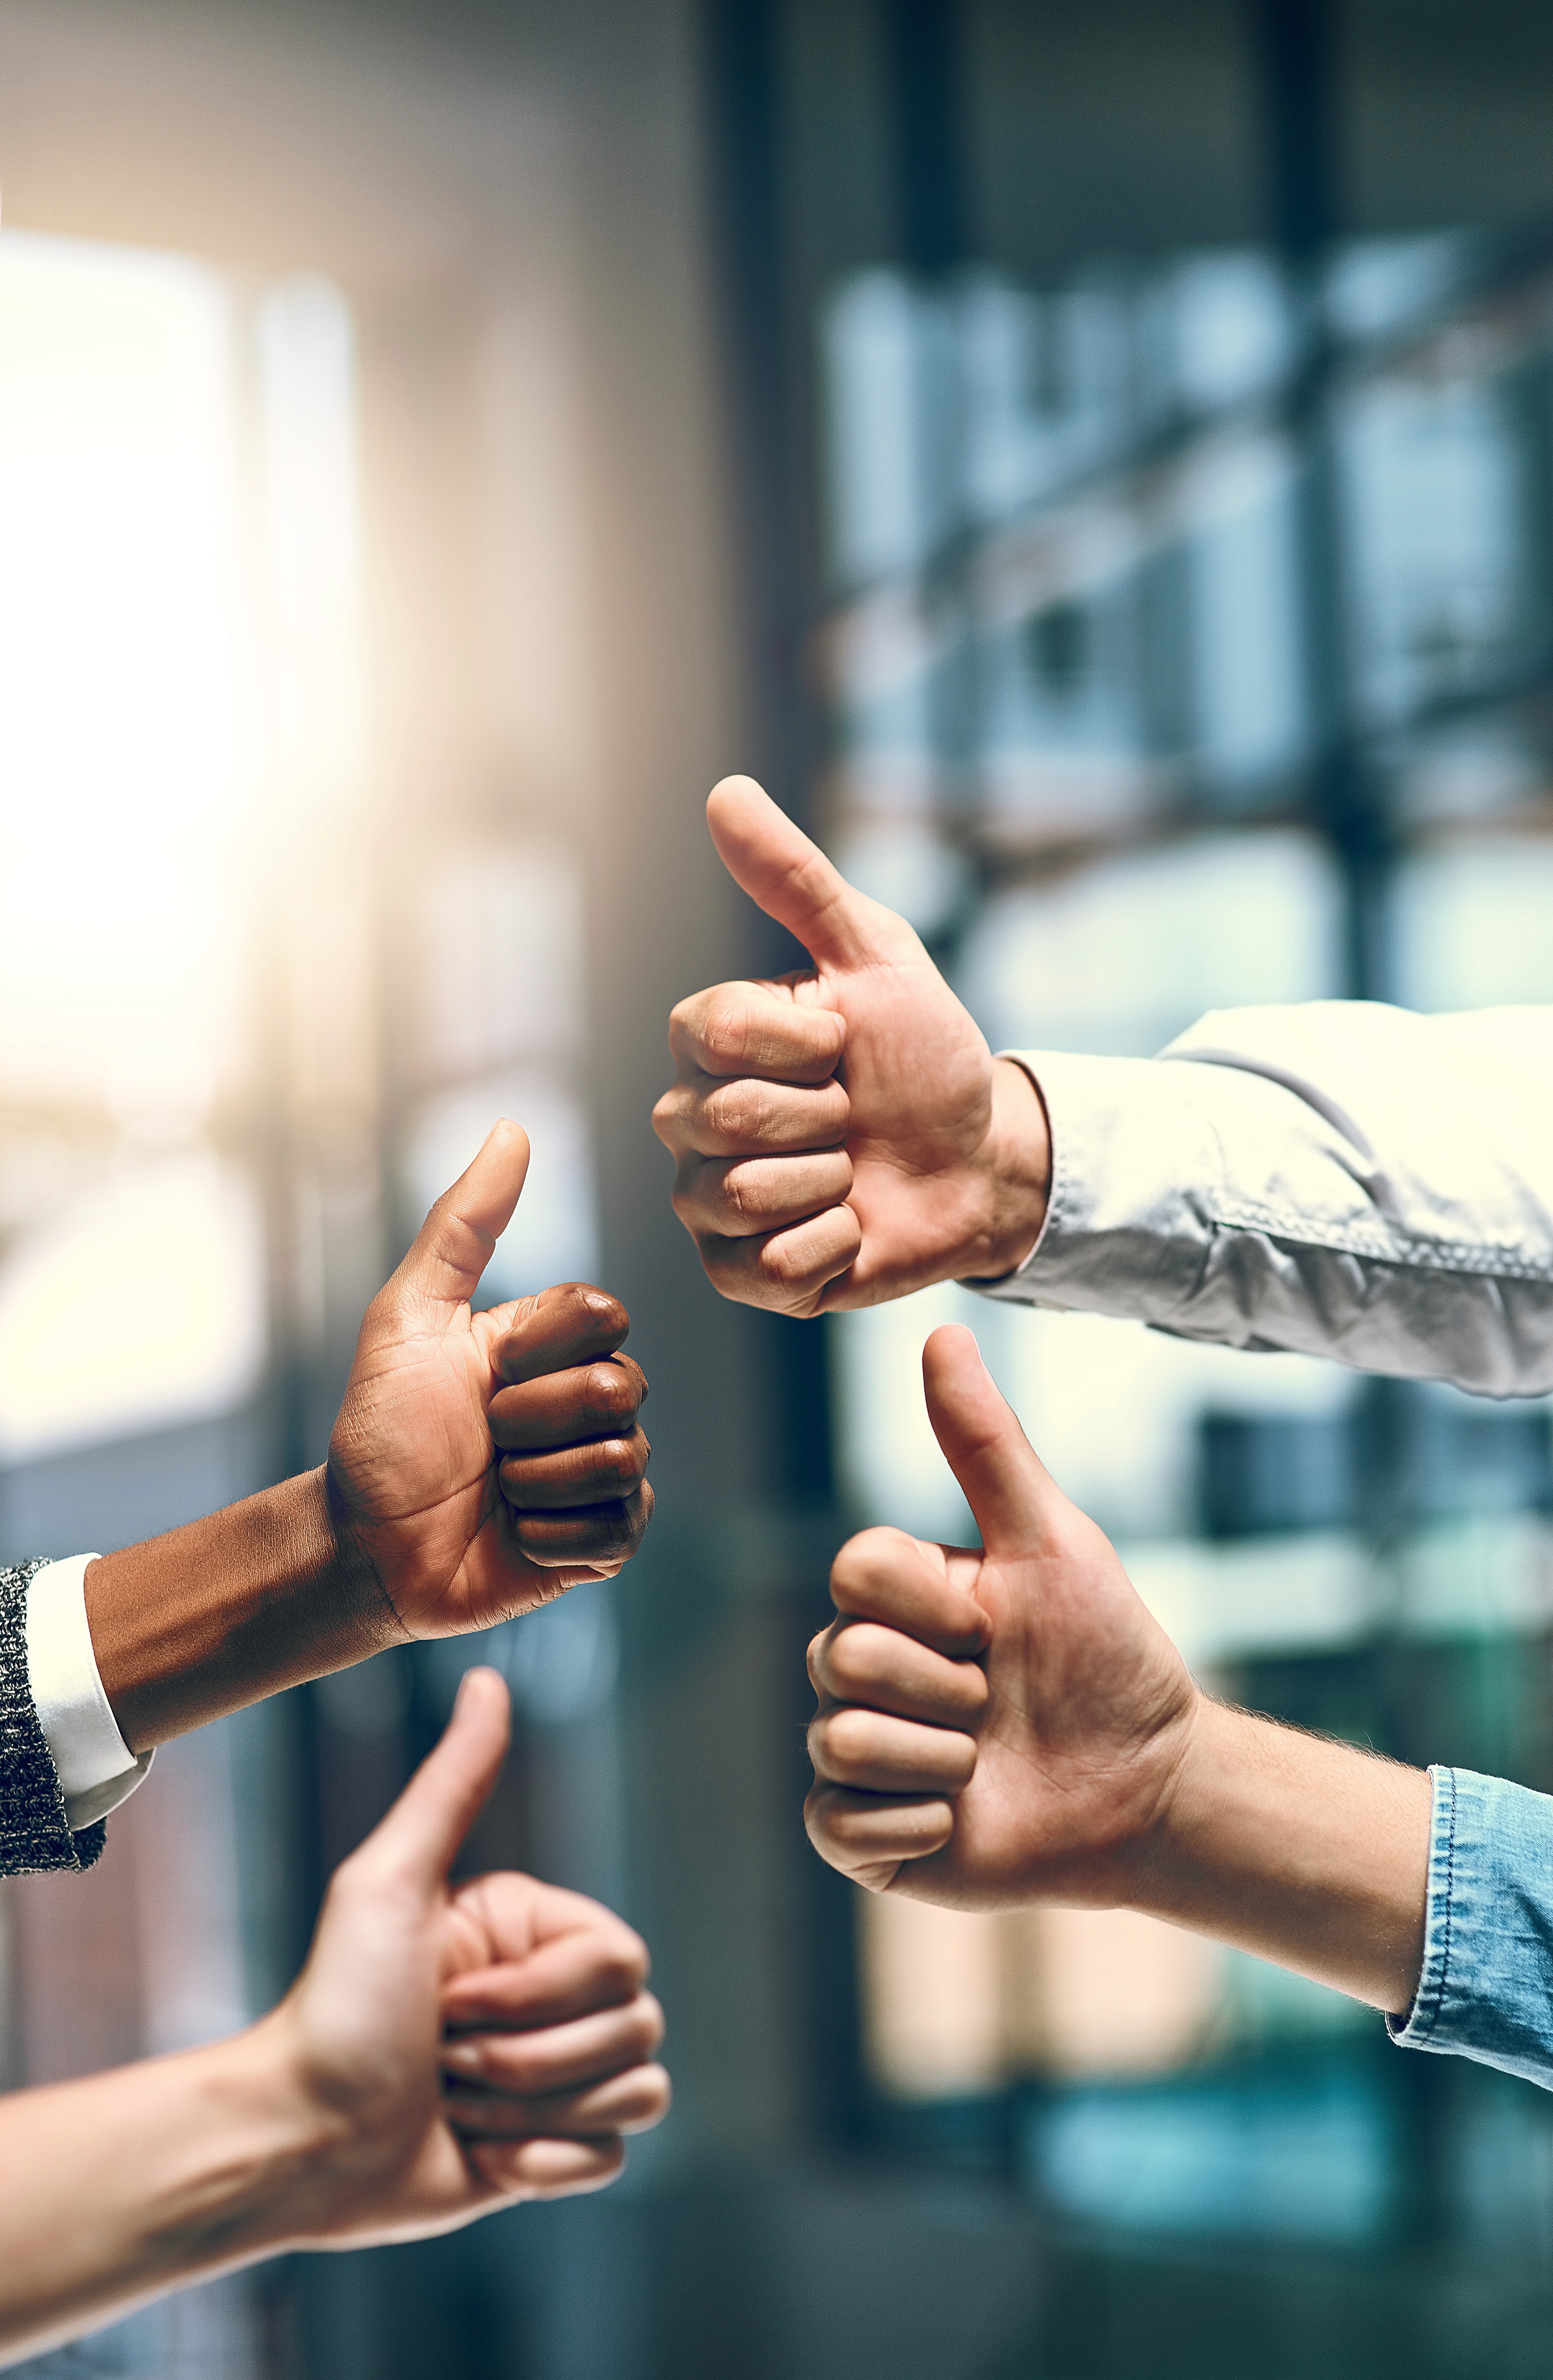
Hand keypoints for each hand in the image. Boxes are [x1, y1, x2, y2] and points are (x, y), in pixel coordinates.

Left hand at [270, 1667, 669, 2244]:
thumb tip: (487, 1677)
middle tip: (447, 2057)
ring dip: (533, 2112)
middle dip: (531, 2060)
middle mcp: (558, 1999)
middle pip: (638, 2027)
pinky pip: (612, 2160)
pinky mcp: (557, 2151)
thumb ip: (453, 1783)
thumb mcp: (389, 1882)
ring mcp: (561, 2078)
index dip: (541, 1997)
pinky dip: (544, 2165)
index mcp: (536, 1935)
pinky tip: (479, 2155)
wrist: (300, 2137)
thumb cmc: (337, 2007)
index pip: (623, 1961)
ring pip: (638, 2093)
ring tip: (458, 2103)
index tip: (451, 2001)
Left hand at [327, 1121, 652, 1638]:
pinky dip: (549, 1536)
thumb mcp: (408, 1316)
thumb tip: (512, 1126)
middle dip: (530, 1421)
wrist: (364, 1545)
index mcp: (553, 1345)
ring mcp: (604, 1473)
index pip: (605, 1315)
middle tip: (484, 1440)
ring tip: (494, 1489)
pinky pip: (615, 1525)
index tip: (484, 1372)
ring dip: (534, 1482)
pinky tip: (513, 1534)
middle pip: (621, 1387)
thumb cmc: (380, 1430)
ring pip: (621, 1458)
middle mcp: (591, 1401)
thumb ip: (465, 1223)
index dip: (538, 1349)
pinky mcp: (605, 1541)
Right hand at [651, 777, 1050, 1314]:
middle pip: (725, 1121)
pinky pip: (771, 1266)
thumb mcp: (876, 955)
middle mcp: (690, 1125)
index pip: (710, 1033)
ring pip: (740, 1196)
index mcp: (708, 1047)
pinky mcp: (745, 1275)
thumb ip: (796, 880)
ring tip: (854, 1171)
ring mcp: (710, 1206)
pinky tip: (854, 1224)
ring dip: (830, 1182)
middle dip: (823, 1116)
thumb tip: (726, 790)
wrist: (982, 1160)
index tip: (846, 1044)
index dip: (800, 1041)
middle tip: (854, 1115)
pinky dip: (837, 1244)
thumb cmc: (925, 1056)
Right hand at [804, 1328, 1430, 2014]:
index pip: (854, 1571)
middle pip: (842, 1657)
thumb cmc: (1107, 1653)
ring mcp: (858, 1755)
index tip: (996, 1625)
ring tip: (987, 1761)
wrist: (1149, 1782)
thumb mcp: (1053, 1541)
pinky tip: (963, 1818)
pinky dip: (915, 1826)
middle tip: (999, 1702)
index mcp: (894, 1598)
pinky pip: (838, 1824)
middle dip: (947, 1687)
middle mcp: (860, 1669)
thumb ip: (984, 1444)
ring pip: (839, 1738)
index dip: (938, 1606)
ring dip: (940, 1758)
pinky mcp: (863, 1838)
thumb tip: (942, 1331)